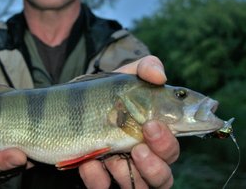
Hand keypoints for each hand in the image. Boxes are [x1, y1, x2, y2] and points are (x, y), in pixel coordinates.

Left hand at [79, 56, 179, 188]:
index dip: (168, 142)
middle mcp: (143, 156)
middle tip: (138, 147)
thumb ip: (147, 68)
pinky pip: (103, 188)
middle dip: (155, 164)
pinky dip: (97, 179)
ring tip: (114, 158)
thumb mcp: (127, 74)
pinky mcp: (99, 177)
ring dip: (129, 175)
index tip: (152, 125)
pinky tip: (89, 163)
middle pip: (163, 175)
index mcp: (155, 134)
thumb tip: (160, 76)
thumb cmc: (110, 90)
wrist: (73, 101)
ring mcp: (121, 169)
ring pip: (141, 188)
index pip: (172, 147)